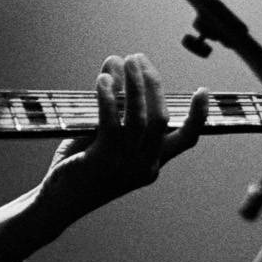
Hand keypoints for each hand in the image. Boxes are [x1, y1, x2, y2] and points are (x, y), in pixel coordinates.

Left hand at [0, 54, 205, 261]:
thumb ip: (115, 109)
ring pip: (138, 117)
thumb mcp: (104, 139)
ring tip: (122, 60)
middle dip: (152, 83)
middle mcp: (145, 166)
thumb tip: (116, 67)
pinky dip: (109, 97)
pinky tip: (103, 79)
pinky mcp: (103, 160)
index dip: (198, 115)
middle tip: (138, 59)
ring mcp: (125, 165)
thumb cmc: (80, 169)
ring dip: (132, 84)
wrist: (58, 202)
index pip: (186, 140)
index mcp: (152, 163)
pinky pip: (111, 122)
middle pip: (160, 117)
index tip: (203, 91)